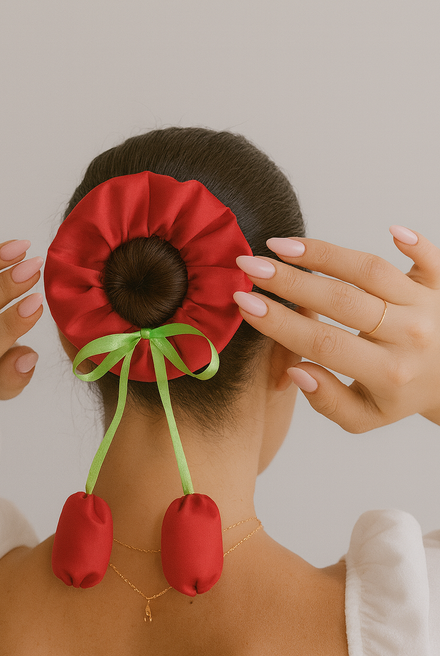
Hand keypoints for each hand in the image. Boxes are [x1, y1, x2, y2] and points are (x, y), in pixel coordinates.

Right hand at [234, 227, 439, 431]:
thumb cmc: (399, 396)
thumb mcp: (362, 417)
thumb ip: (327, 400)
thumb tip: (296, 370)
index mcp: (388, 373)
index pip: (323, 342)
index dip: (279, 322)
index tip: (244, 302)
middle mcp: (409, 336)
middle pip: (341, 301)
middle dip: (288, 281)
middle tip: (249, 266)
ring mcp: (428, 306)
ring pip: (370, 271)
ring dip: (323, 254)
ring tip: (281, 246)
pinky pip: (429, 257)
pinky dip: (412, 242)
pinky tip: (388, 228)